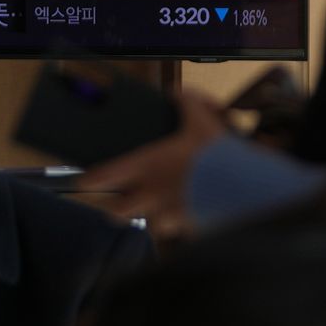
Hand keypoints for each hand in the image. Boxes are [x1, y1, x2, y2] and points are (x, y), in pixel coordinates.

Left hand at [69, 91, 230, 237]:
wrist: (243, 190)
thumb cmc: (216, 157)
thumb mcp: (203, 123)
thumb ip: (189, 104)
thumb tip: (180, 92)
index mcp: (147, 167)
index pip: (104, 177)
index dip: (89, 180)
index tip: (83, 180)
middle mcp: (150, 195)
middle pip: (115, 213)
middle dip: (114, 210)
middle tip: (118, 204)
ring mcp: (167, 216)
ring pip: (149, 224)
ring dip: (153, 219)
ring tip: (161, 212)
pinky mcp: (186, 230)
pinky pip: (177, 233)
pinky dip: (181, 227)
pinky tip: (190, 218)